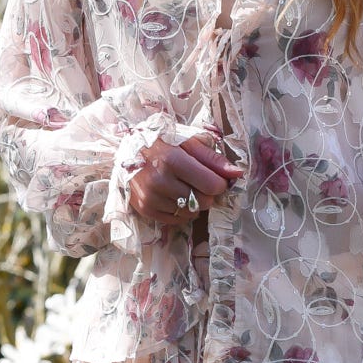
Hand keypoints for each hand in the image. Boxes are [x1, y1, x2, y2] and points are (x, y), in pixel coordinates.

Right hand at [127, 125, 244, 229]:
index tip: (214, 178)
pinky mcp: (144, 209)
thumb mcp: (187, 142)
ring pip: (190, 213)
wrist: (125, 148)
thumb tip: (238, 174)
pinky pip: (175, 220)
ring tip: (182, 187)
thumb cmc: (161, 142)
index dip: (219, 184)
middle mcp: (160, 180)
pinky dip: (180, 212)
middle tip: (197, 182)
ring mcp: (151, 197)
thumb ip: (213, 159)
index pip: (212, 186)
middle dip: (206, 194)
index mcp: (173, 160)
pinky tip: (173, 197)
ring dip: (193, 204)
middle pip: (203, 202)